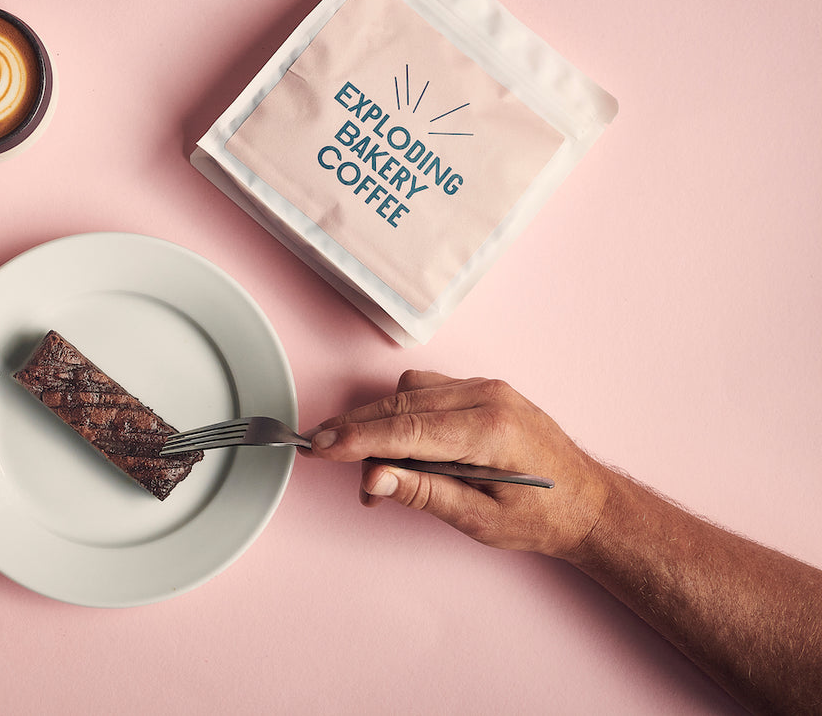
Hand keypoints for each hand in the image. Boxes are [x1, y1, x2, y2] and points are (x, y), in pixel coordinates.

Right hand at [306, 370, 611, 557]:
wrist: (588, 503)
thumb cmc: (542, 517)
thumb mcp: (480, 519)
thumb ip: (424, 493)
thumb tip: (373, 479)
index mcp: (489, 431)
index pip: (405, 429)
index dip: (356, 437)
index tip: (319, 445)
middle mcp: (488, 397)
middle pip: (400, 404)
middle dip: (356, 427)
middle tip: (321, 449)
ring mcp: (487, 388)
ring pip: (410, 391)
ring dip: (379, 421)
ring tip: (371, 467)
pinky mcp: (484, 389)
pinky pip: (428, 389)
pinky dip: (403, 413)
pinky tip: (400, 445)